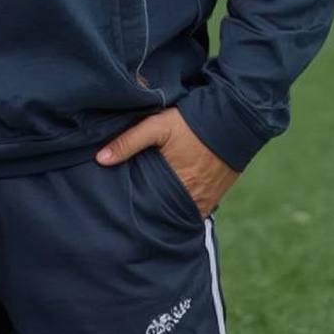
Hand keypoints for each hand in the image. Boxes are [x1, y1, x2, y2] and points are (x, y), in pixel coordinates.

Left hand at [95, 107, 238, 217]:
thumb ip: (128, 141)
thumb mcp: (156, 126)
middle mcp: (192, 200)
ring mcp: (206, 201)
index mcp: (175, 187)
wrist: (233, 120)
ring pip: (178, 212)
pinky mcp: (215, 196)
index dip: (135, 209)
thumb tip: (100, 159)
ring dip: (165, 209)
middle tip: (130, 212)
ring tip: (147, 205)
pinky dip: (181, 207)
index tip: (119, 208)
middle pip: (163, 213)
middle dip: (148, 212)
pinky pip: (194, 209)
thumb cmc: (190, 123)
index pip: (149, 208)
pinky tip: (167, 201)